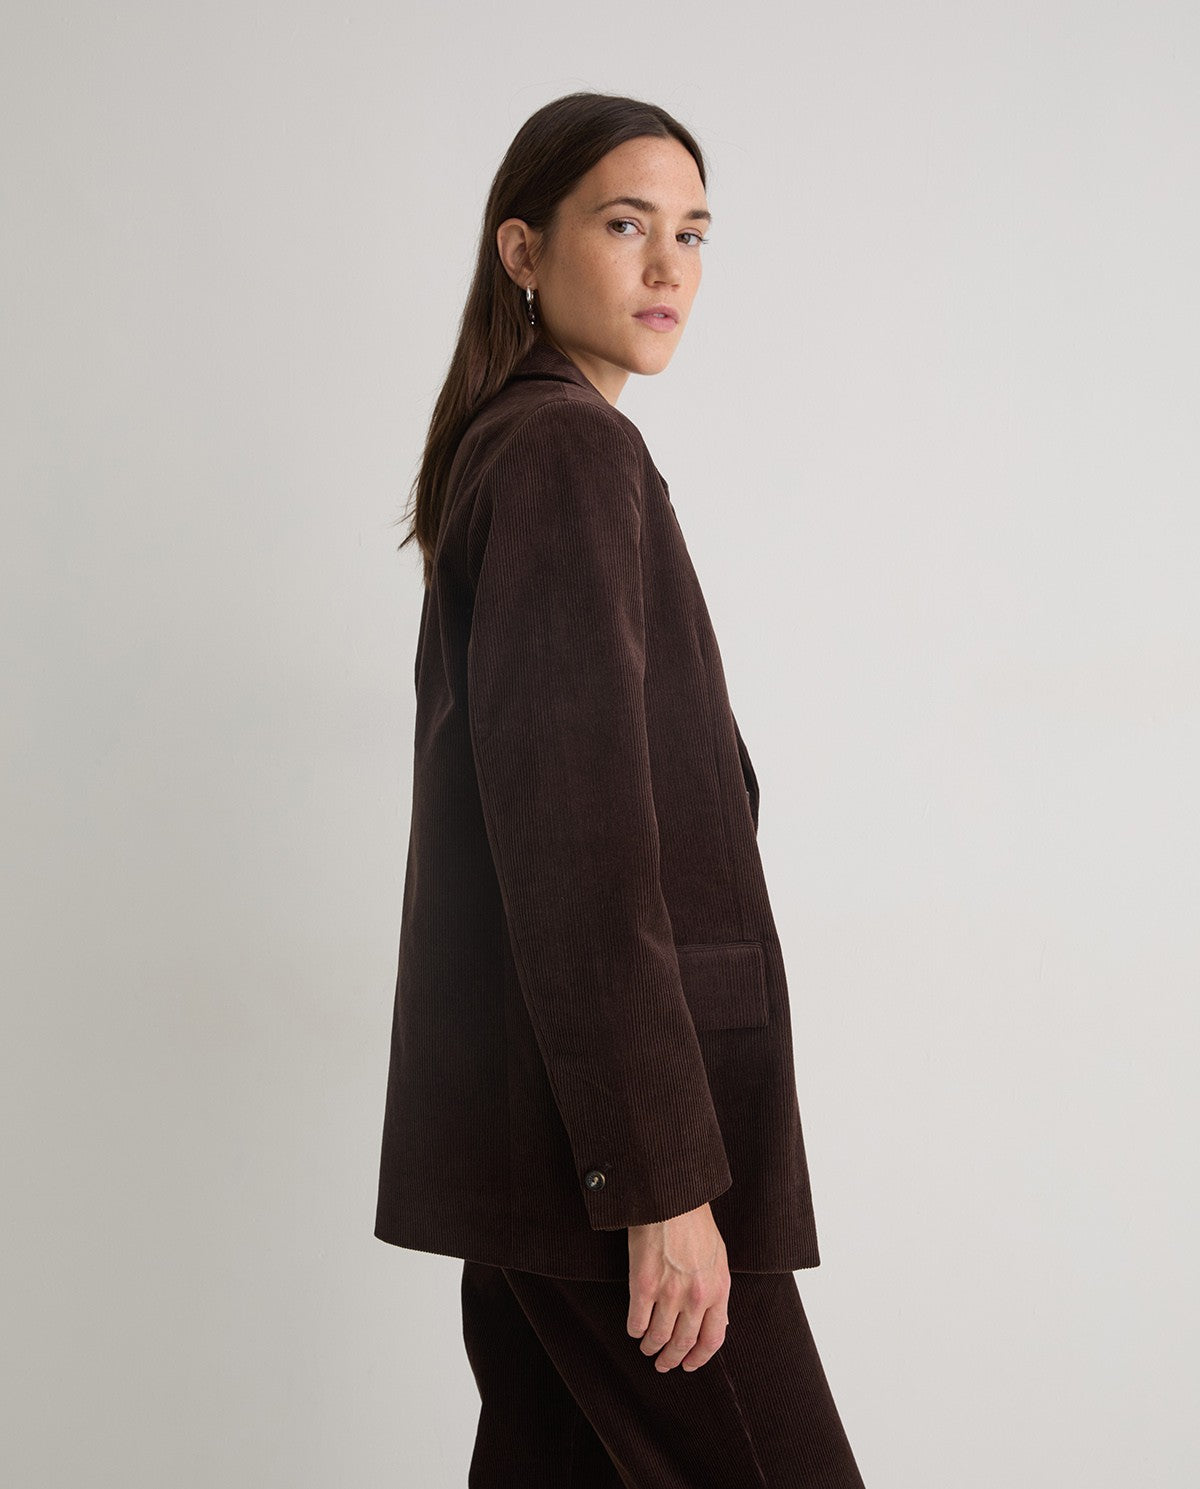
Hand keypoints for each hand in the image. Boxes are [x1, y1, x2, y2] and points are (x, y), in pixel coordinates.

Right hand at [626, 1202, 730, 1372]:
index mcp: (718, 1289)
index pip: (713, 1339)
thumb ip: (715, 1290)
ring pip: (658, 1337)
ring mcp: (669, 1293)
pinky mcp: (643, 1285)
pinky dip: (634, 1330)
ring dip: (651, 1347)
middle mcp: (696, 1297)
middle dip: (672, 1359)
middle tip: (663, 1364)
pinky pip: (636, 1322)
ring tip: (646, 1347)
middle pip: (683, 1343)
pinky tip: (634, 1328)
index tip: (689, 1365)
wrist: (670, 1198)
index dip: (699, 1358)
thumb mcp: (717, 1257)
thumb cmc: (694, 1222)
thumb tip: (714, 1320)